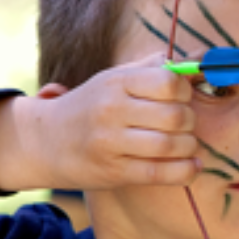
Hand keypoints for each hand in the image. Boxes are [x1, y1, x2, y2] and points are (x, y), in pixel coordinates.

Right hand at [0, 58, 200, 192]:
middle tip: (185, 125)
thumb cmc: (91, 107)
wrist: (46, 142)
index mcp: (115, 82)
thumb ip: (151, 69)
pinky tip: (192, 166)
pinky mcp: (113, 172)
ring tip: (187, 145)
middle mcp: (111, 110)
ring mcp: (110, 143)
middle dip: (190, 122)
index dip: (185, 92)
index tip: (182, 99)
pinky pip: (159, 173)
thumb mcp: (114, 79)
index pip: (168, 82)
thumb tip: (192, 65)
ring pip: (170, 145)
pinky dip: (184, 171)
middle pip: (174, 116)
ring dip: (189, 146)